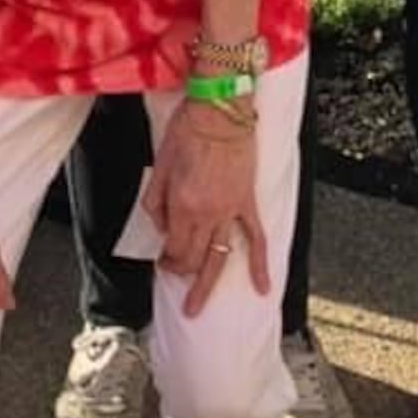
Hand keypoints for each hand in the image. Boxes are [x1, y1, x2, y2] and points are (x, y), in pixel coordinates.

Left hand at [143, 100, 268, 316]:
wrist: (220, 109)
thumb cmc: (189, 130)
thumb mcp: (160, 164)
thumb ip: (155, 201)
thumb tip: (160, 226)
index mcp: (182, 205)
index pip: (173, 248)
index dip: (166, 261)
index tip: (162, 262)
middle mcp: (207, 215)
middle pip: (194, 258)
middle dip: (181, 273)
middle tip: (173, 278)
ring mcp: (229, 212)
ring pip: (219, 259)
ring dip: (206, 286)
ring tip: (196, 308)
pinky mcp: (247, 203)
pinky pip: (257, 239)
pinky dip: (260, 266)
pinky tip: (262, 288)